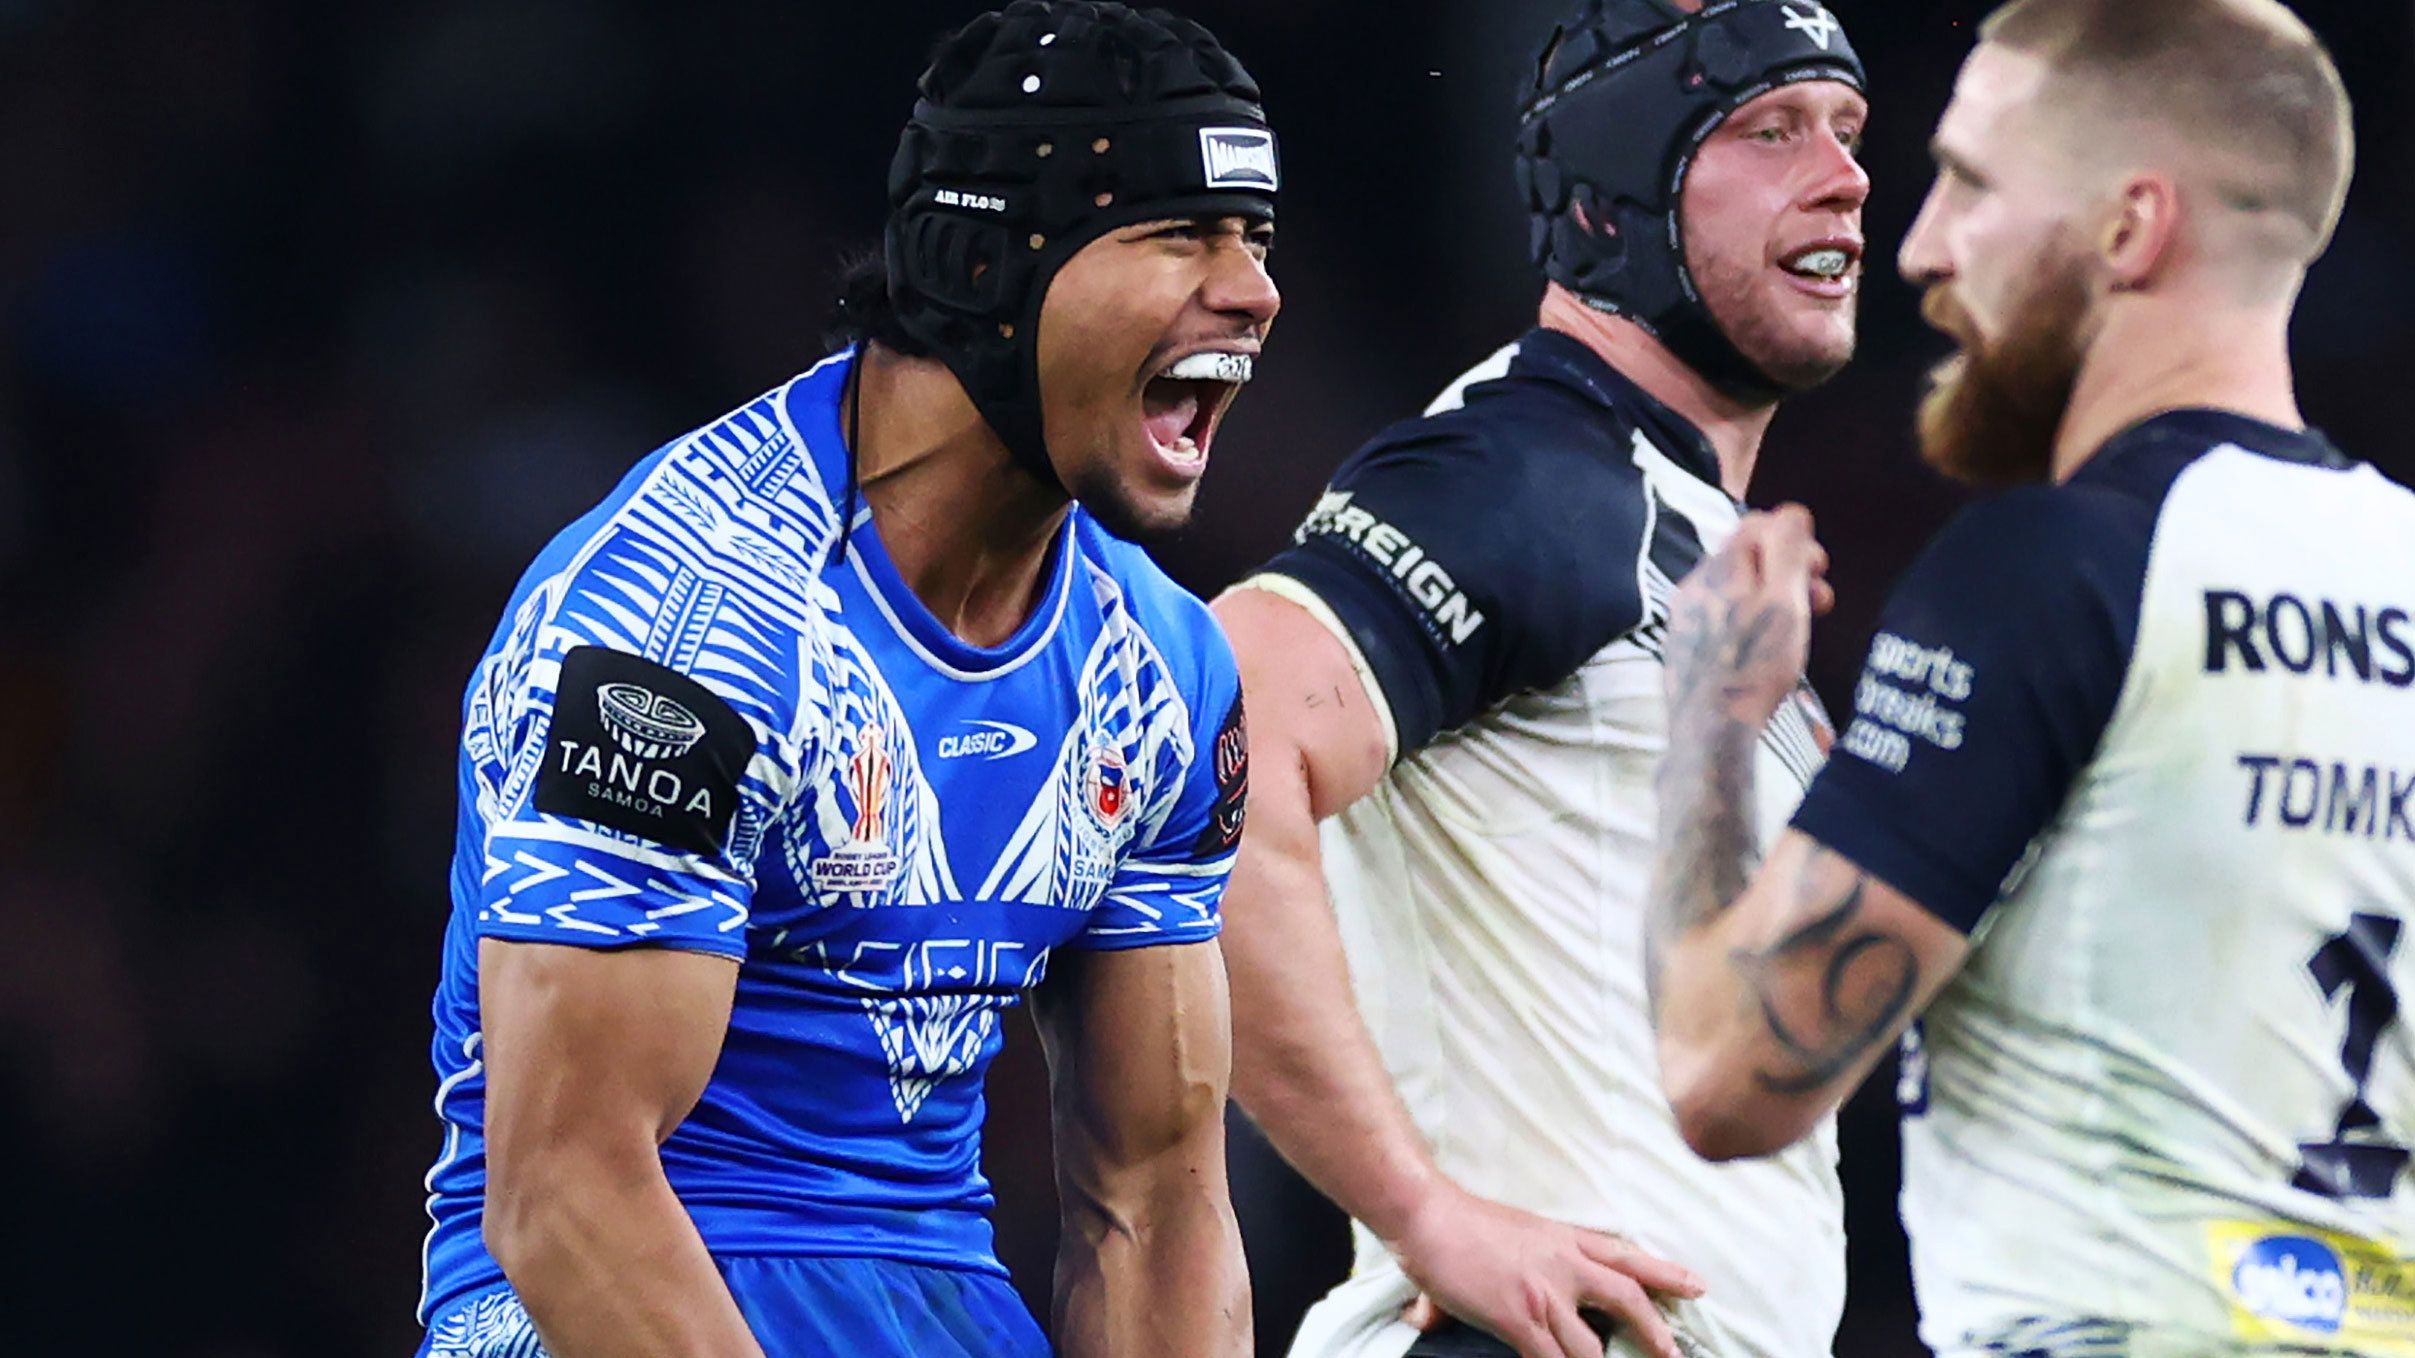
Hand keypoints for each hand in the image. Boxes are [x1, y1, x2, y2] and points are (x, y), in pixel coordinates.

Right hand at [1388, 1182, 1705, 1357]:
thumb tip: (1481, 1300)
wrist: (1428, 1215)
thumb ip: (1520, 1265)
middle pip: (1626, 1296)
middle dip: (1654, 1328)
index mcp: (1564, 1238)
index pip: (1625, 1255)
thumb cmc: (1459, 1222)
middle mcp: (1563, 1264)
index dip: (1664, 1273)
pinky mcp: (1519, 1318)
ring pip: (1590, 1346)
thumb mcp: (1511, 1233)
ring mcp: (1544, 1293)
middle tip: (1673, 1351)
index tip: (1695, 1285)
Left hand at [1664, 504, 1832, 728]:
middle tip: (1821, 601)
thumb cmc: (1754, 664)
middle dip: (1790, 571)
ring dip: (1773, 598)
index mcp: (1719, 566)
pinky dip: (1749, 623)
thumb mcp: (1784, 599)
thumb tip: (1790, 512)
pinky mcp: (1682, 647)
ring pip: (1736, 590)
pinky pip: (1722, 619)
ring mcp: (1684, 617)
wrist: (1710, 728)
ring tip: (1797, 629)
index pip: (1758, 524)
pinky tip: (1764, 651)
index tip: (1821, 570)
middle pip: (1748, 558)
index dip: (1797, 539)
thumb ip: (1788, 549)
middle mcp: (1693, 584)